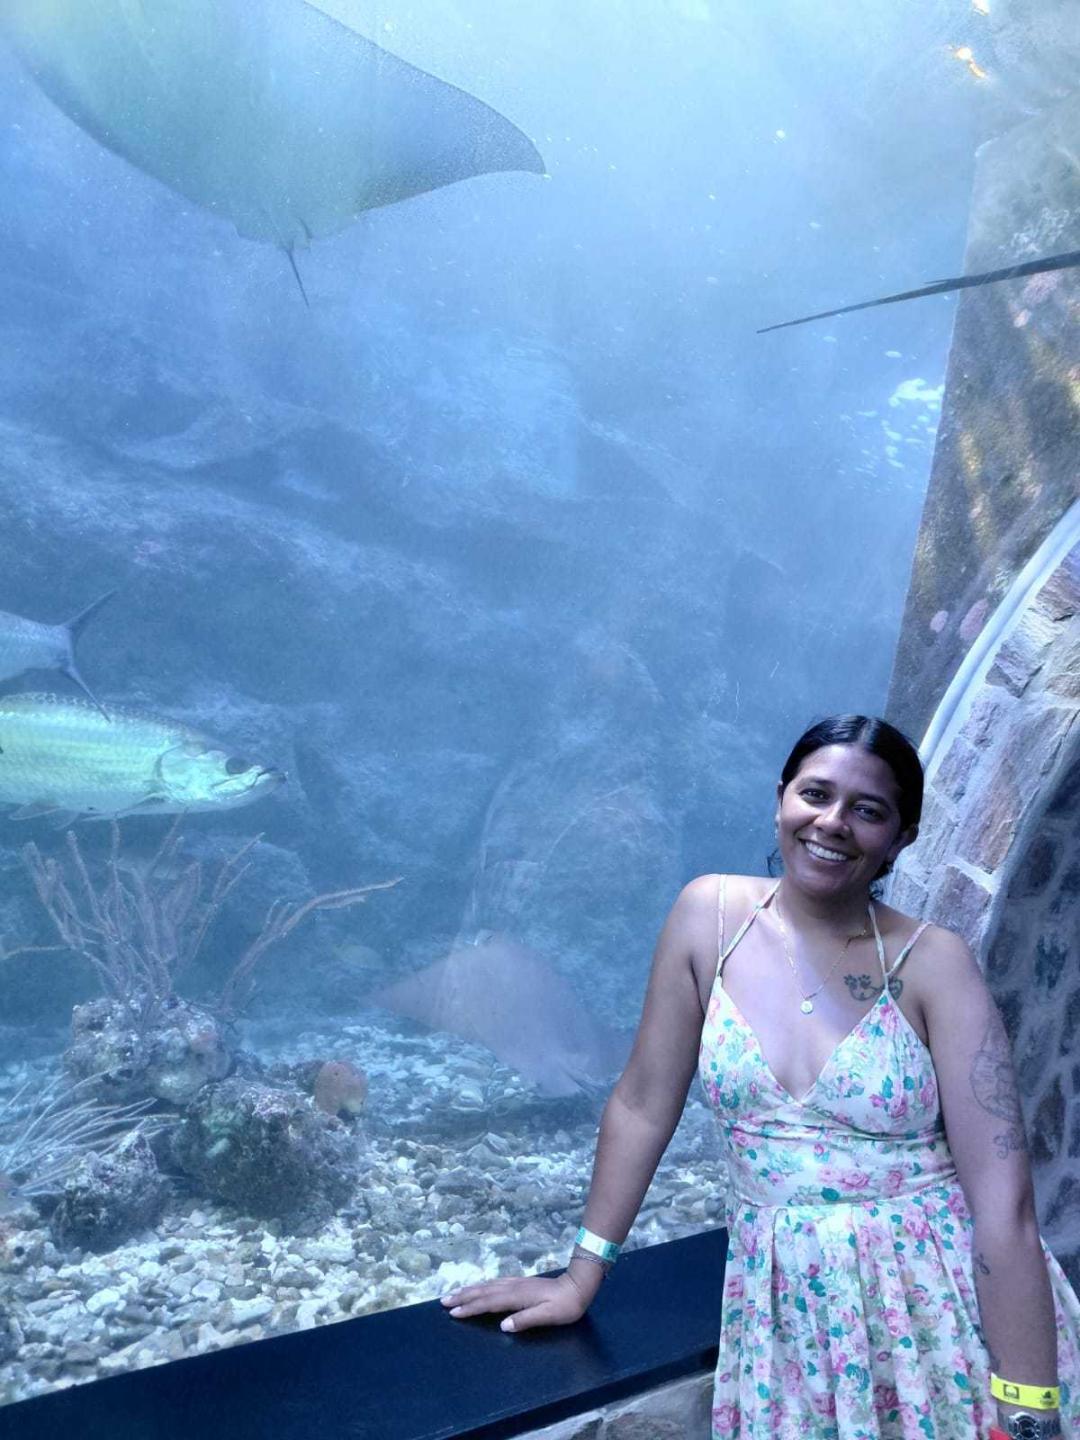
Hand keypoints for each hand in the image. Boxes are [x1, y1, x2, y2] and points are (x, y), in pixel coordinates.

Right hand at [441, 1272, 589, 1332]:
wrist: (577, 1287)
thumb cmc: (564, 1306)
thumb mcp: (548, 1316)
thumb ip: (525, 1320)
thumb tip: (503, 1326)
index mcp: (517, 1297)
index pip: (488, 1303)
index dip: (470, 1308)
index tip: (453, 1312)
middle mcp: (513, 1287)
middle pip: (483, 1291)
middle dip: (463, 1296)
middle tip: (443, 1301)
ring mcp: (515, 1283)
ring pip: (487, 1286)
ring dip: (469, 1289)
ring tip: (454, 1293)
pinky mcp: (519, 1283)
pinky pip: (494, 1284)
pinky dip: (482, 1286)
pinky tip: (479, 1287)